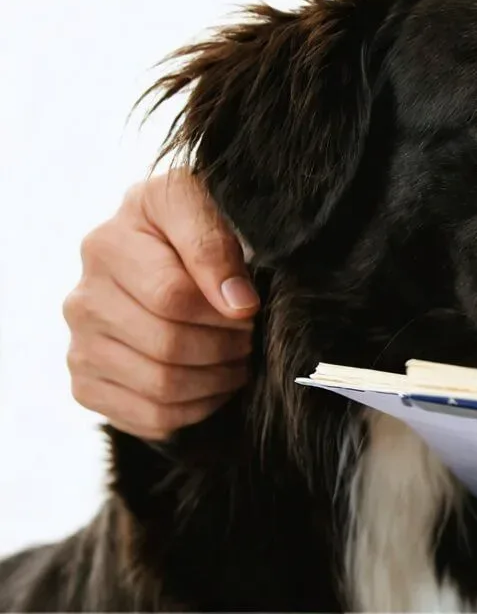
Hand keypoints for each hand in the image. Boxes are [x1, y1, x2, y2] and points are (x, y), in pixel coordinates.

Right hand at [64, 170, 256, 439]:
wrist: (163, 256)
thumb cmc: (187, 228)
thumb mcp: (199, 205)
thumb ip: (214, 244)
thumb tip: (237, 304)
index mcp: (106, 246)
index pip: (172, 297)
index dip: (224, 311)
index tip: (250, 308)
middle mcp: (82, 299)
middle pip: (168, 345)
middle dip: (226, 347)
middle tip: (248, 339)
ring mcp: (80, 346)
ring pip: (161, 386)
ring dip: (217, 380)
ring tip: (236, 360)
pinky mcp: (88, 385)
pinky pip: (150, 417)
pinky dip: (196, 408)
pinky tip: (212, 384)